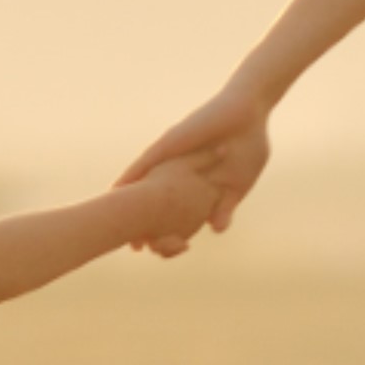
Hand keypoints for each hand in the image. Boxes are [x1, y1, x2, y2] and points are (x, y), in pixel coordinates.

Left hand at [118, 89, 274, 253]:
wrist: (251, 113)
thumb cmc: (248, 147)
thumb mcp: (236, 186)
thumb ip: (224, 207)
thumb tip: (214, 230)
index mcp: (196, 183)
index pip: (176, 211)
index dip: (166, 230)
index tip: (154, 251)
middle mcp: (178, 171)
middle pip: (155, 200)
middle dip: (144, 222)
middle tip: (133, 248)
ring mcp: (172, 157)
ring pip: (144, 183)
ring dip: (129, 201)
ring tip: (113, 220)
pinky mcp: (169, 143)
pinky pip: (146, 162)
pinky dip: (131, 177)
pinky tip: (115, 190)